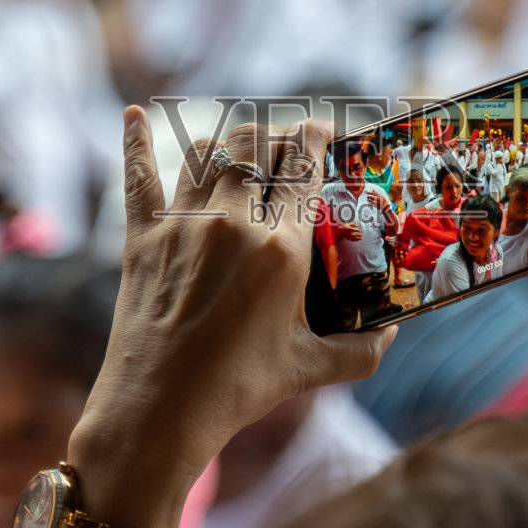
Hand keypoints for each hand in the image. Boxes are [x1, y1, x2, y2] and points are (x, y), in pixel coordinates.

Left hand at [68, 110, 396, 527]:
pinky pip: (138, 174)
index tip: (325, 130)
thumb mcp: (309, 369)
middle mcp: (232, 223)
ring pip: (207, 151)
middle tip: (289, 143)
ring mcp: (182, 225)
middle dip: (279, 135)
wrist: (158, 412)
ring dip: (230, 140)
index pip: (305, 166)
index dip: (318, 137)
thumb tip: (391, 333)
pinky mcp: (141, 238)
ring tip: (243, 147)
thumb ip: (361, 350)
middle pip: (259, 145)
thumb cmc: (237, 390)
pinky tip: (136, 115)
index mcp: (282, 249)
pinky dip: (137, 140)